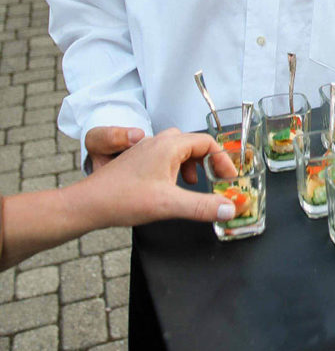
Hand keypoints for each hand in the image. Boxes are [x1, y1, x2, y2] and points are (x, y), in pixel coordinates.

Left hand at [87, 128, 238, 226]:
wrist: (89, 204)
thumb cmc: (122, 199)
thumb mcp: (169, 205)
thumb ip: (202, 207)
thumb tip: (229, 209)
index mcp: (168, 146)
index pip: (206, 142)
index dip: (222, 160)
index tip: (229, 178)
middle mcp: (157, 143)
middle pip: (193, 143)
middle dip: (208, 161)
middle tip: (216, 180)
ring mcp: (145, 150)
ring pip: (178, 149)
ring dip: (192, 164)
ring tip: (194, 184)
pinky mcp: (137, 161)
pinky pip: (164, 157)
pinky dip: (176, 169)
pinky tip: (171, 188)